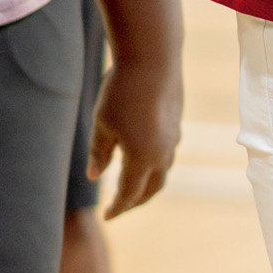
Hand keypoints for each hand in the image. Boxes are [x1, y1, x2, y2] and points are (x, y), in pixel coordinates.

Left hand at [88, 53, 181, 218]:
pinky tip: (144, 153)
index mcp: (142, 158)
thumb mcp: (102, 123)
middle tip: (120, 206)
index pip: (128, 194)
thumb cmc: (122, 91)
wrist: (153, 56)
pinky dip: (155, 163)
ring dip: (148, 182)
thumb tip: (95, 176)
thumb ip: (99, 153)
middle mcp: (162, 152)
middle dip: (135, 201)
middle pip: (152, 188)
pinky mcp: (177, 120)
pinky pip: (167, 152)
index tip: (105, 216)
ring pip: (163, 170)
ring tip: (133, 184)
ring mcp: (173, 136)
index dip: (116, 208)